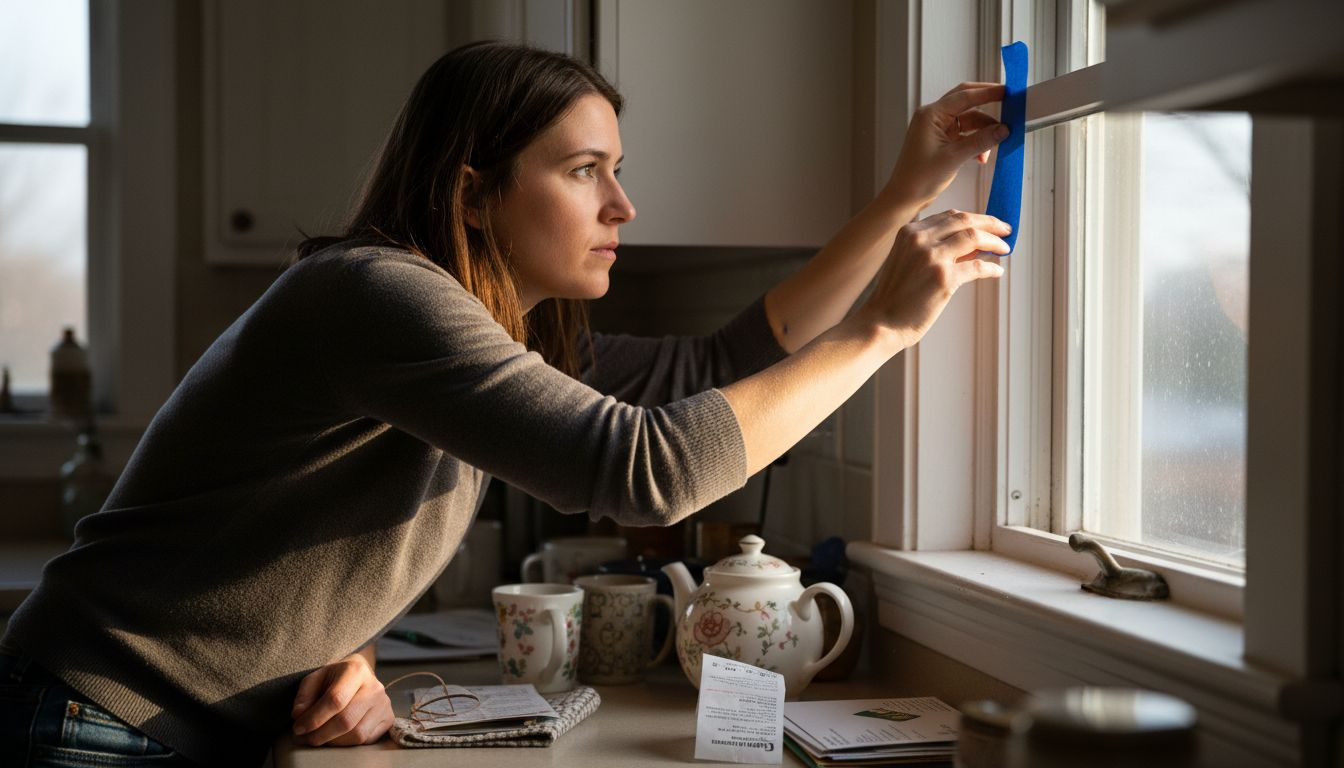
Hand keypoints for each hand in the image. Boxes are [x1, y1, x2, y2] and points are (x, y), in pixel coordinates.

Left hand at [290, 652, 392, 746]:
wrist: (360, 675)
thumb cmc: (335, 678)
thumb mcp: (316, 678)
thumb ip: (304, 695)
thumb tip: (299, 716)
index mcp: (356, 671)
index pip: (335, 700)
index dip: (314, 718)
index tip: (298, 728)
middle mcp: (374, 687)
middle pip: (346, 720)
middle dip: (320, 734)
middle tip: (304, 738)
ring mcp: (384, 704)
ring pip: (357, 734)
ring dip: (333, 742)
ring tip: (318, 738)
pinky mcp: (388, 718)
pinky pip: (366, 740)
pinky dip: (347, 743)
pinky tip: (336, 737)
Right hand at [858, 209, 1010, 346]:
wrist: (882, 323)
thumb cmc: (895, 298)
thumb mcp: (908, 262)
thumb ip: (933, 248)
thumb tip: (972, 246)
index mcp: (909, 232)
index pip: (949, 216)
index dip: (973, 218)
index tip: (988, 224)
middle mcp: (920, 239)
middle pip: (964, 220)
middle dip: (990, 223)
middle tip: (1005, 229)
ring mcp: (932, 257)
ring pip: (974, 237)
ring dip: (994, 242)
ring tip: (1005, 248)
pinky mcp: (944, 278)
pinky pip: (977, 266)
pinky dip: (991, 268)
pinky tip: (997, 271)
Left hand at [885, 82, 1009, 209]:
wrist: (905, 197)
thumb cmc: (919, 179)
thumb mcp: (954, 158)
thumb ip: (981, 141)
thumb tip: (1003, 129)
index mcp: (931, 115)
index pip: (964, 96)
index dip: (988, 92)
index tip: (1007, 91)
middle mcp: (933, 117)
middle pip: (966, 101)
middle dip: (987, 104)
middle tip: (1008, 104)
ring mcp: (937, 128)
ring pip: (968, 119)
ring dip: (983, 130)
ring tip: (998, 140)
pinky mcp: (941, 140)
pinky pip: (964, 133)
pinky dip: (976, 141)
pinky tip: (982, 156)